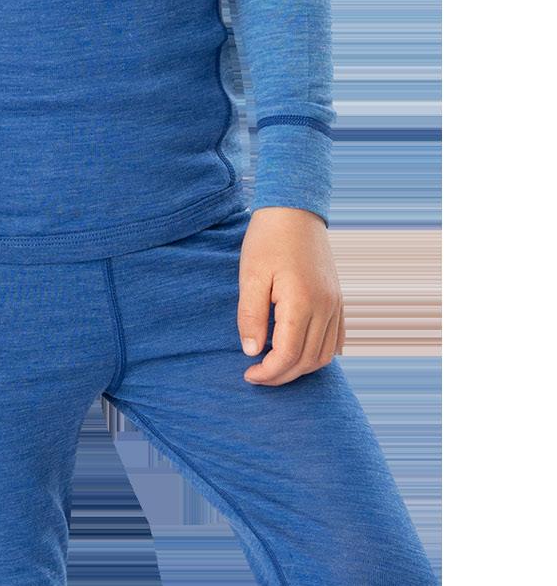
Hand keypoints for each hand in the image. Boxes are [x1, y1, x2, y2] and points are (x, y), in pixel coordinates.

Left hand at [238, 207, 344, 385]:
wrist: (295, 210)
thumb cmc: (268, 240)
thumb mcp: (250, 276)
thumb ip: (251, 317)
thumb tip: (252, 352)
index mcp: (302, 302)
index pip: (287, 355)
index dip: (268, 372)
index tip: (248, 374)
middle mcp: (325, 306)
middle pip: (307, 360)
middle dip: (281, 375)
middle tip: (257, 375)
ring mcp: (335, 303)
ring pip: (324, 355)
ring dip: (300, 368)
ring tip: (275, 366)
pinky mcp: (338, 299)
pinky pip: (336, 339)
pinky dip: (319, 354)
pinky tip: (299, 354)